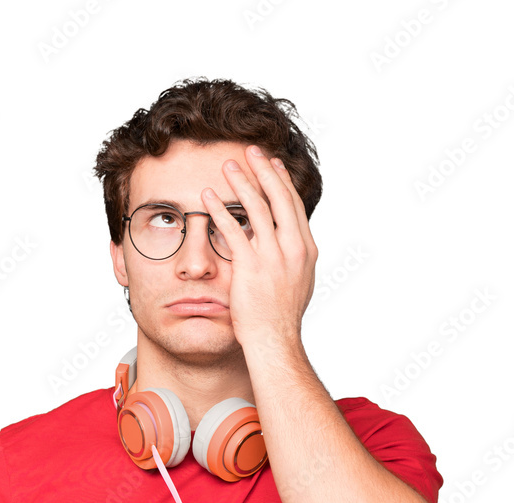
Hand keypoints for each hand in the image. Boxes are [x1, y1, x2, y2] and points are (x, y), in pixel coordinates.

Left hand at [201, 145, 318, 352]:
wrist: (275, 341)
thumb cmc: (281, 319)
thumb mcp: (297, 282)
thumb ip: (291, 258)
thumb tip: (285, 244)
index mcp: (305, 251)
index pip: (294, 206)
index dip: (282, 182)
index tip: (272, 164)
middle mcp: (293, 249)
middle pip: (279, 198)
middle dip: (263, 170)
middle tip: (250, 150)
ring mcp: (273, 258)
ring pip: (257, 208)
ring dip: (241, 182)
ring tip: (227, 164)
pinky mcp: (250, 267)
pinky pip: (232, 230)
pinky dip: (219, 210)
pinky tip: (208, 197)